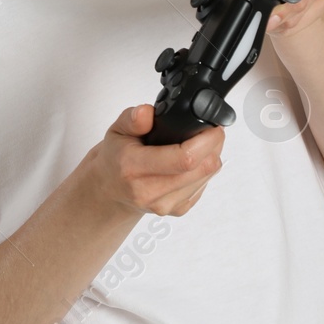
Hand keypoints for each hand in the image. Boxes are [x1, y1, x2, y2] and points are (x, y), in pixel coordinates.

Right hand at [84, 105, 225, 216]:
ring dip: (211, 157)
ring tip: (201, 143)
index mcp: (133, 168)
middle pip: (201, 169)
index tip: (213, 127)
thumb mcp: (117, 130)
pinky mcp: (177, 210)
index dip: (206, 141)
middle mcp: (148, 191)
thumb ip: (132, 119)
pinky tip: (193, 161)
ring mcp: (164, 205)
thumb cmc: (116, 158)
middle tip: (211, 131)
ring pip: (207, 177)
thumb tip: (147, 113)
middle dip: (214, 146)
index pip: (182, 158)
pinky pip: (204, 187)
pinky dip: (205, 171)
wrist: (110, 190)